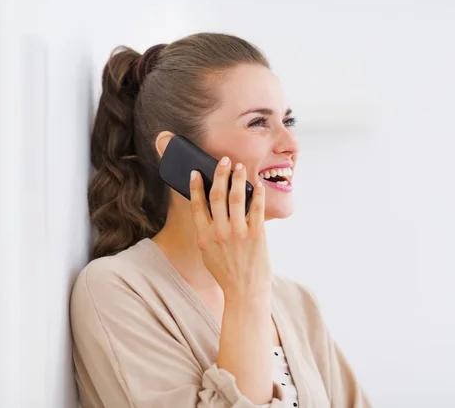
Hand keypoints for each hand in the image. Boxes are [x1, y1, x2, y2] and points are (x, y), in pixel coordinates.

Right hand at [189, 157, 270, 298]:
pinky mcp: (256, 234)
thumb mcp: (208, 254)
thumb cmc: (227, 274)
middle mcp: (219, 232)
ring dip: (238, 178)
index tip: (197, 172)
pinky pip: (256, 208)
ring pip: (236, 197)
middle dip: (220, 174)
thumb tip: (210, 211)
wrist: (245, 292)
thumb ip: (207, 233)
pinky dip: (257, 194)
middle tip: (224, 161)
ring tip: (240, 167)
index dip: (196, 186)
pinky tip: (258, 185)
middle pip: (217, 195)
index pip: (197, 205)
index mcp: (204, 237)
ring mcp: (238, 233)